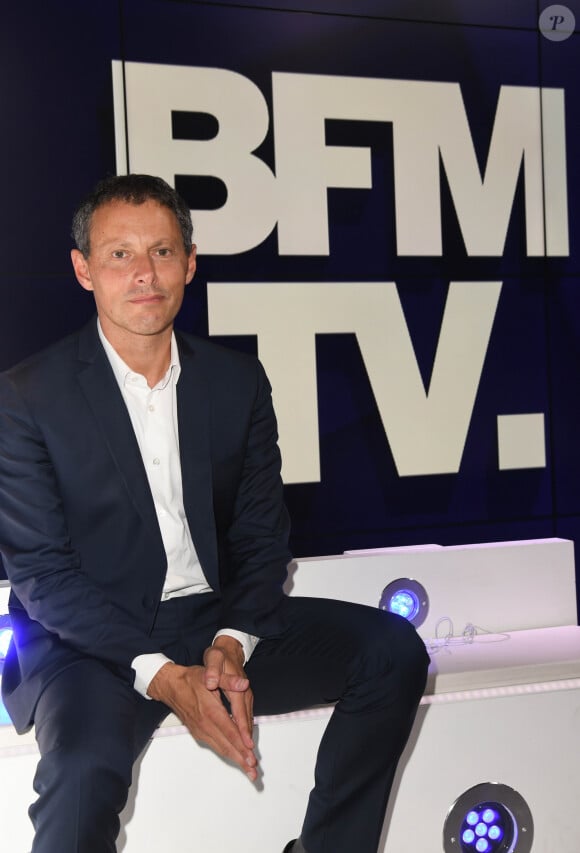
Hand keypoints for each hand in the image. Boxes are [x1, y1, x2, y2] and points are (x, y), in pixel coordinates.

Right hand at [147, 643, 257, 781]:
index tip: (252, 757)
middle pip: (227, 745)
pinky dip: (226, 753)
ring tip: (248, 770)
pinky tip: (234, 757)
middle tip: (254, 773)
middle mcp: (205, 725)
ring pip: (221, 748)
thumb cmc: (191, 679)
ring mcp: (201, 731)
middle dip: (241, 760)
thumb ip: (229, 680)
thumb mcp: (210, 674)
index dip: (242, 745)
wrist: (171, 686)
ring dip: (235, 760)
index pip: (230, 732)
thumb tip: (244, 684)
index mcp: (211, 711)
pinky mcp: (198, 733)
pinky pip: (214, 745)